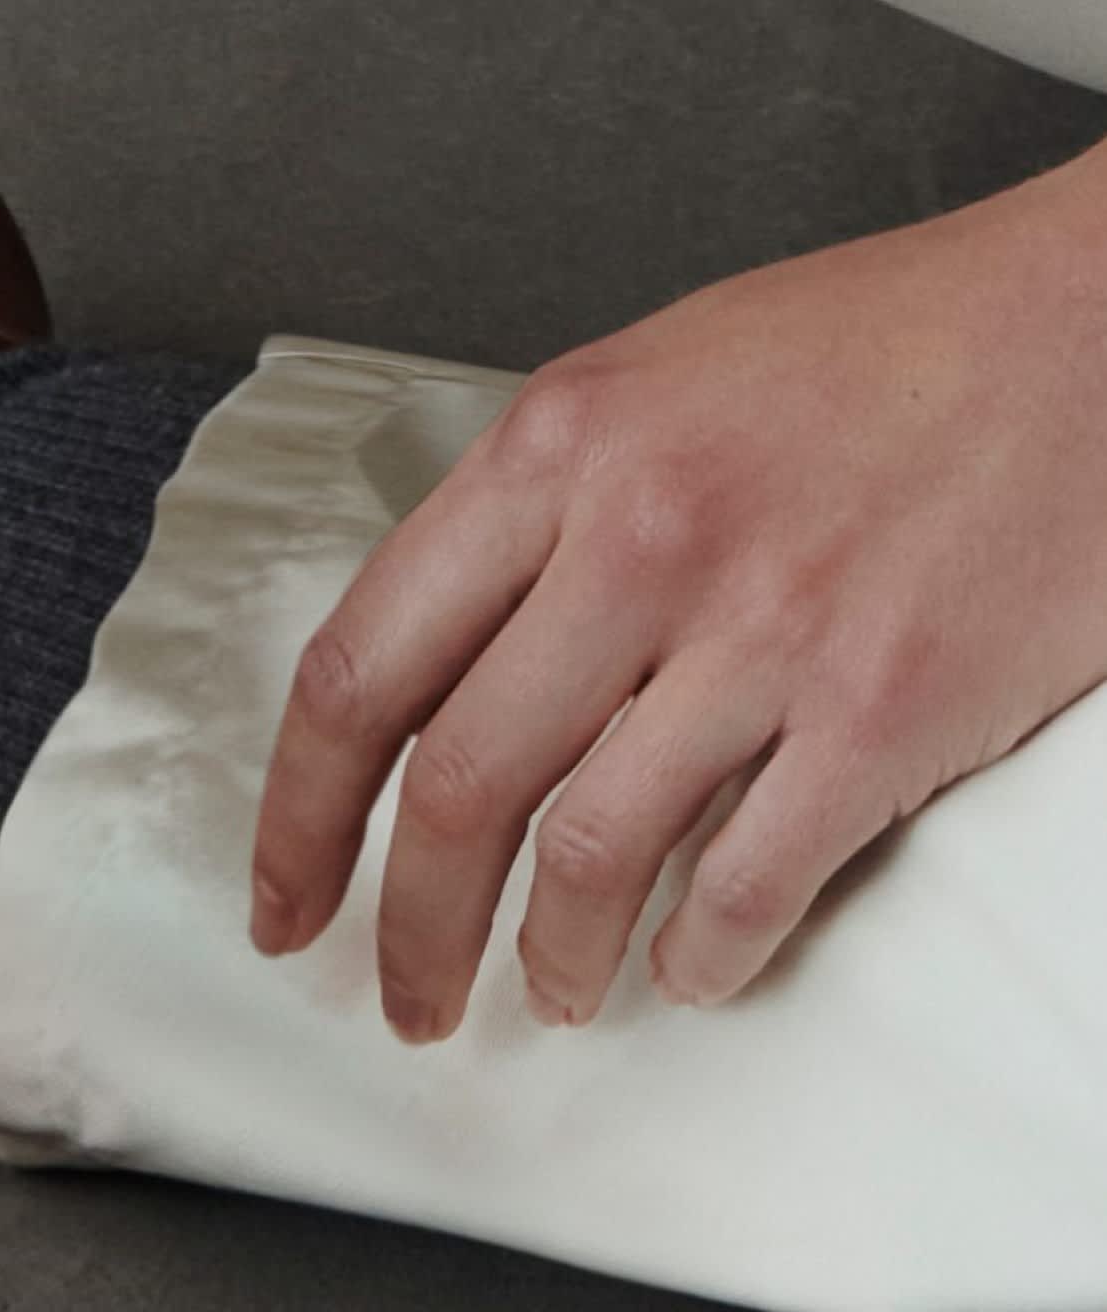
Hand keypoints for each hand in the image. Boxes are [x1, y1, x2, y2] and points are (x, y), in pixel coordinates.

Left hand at [246, 136, 1106, 1036]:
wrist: (1103, 319)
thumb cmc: (893, 342)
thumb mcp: (658, 380)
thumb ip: (540, 511)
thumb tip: (446, 659)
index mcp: (560, 448)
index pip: (363, 671)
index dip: (301, 817)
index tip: (286, 897)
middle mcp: (642, 537)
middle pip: (458, 787)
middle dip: (413, 927)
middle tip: (409, 992)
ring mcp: (767, 629)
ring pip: (589, 854)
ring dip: (551, 956)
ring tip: (552, 990)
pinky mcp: (886, 708)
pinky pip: (748, 881)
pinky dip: (702, 953)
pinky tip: (690, 966)